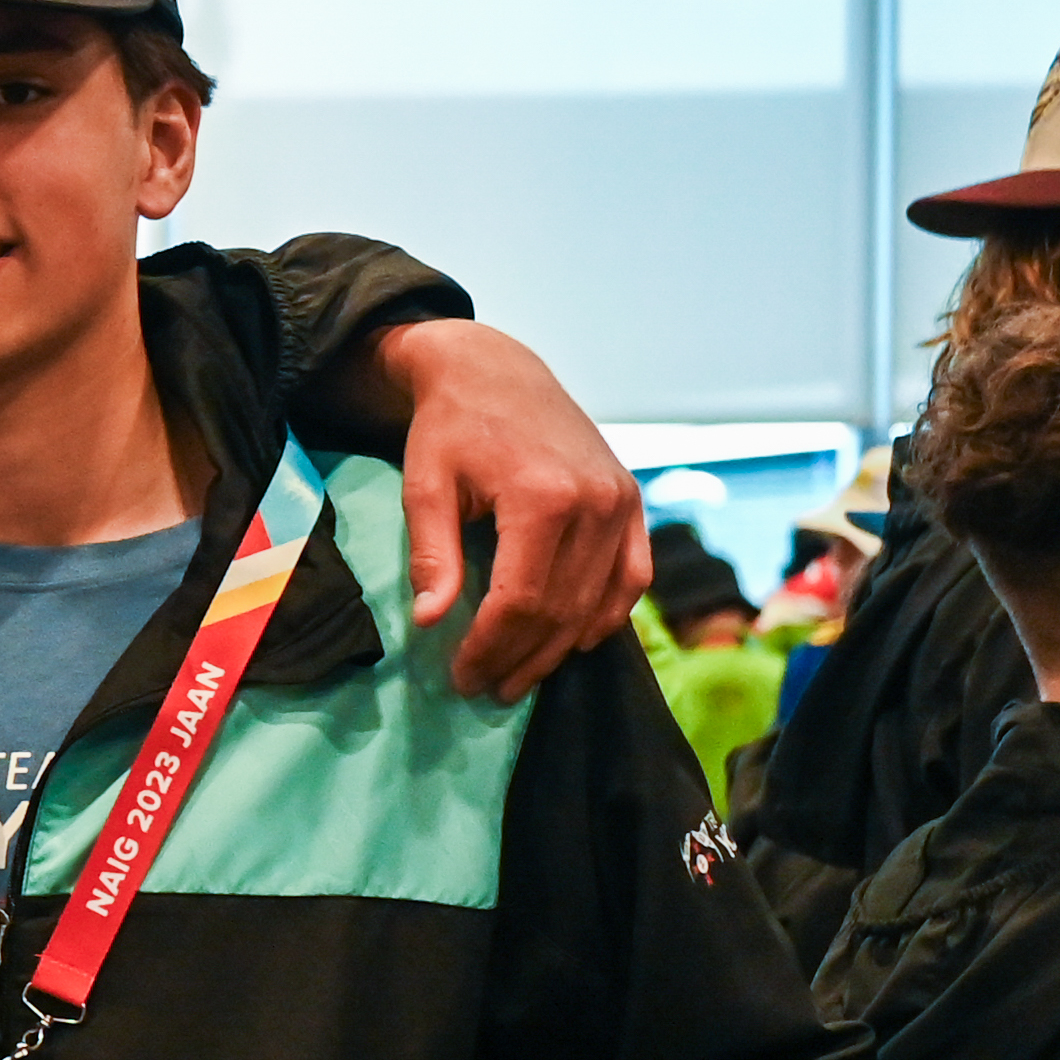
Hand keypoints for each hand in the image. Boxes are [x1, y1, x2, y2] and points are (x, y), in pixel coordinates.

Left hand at [369, 317, 644, 700]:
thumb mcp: (425, 486)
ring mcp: (623, 502)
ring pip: (599, 602)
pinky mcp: (633, 502)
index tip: (463, 676)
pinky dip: (607, 616)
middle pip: (562, 610)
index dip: (491, 648)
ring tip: (519, 677)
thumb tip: (430, 621)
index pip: (521, 601)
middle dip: (521, 658)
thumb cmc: (451, 427)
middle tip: (486, 688)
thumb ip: (433, 555)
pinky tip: (573, 642)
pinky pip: (633, 577)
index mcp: (543, 497)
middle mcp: (596, 503)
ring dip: (559, 649)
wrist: (497, 371)